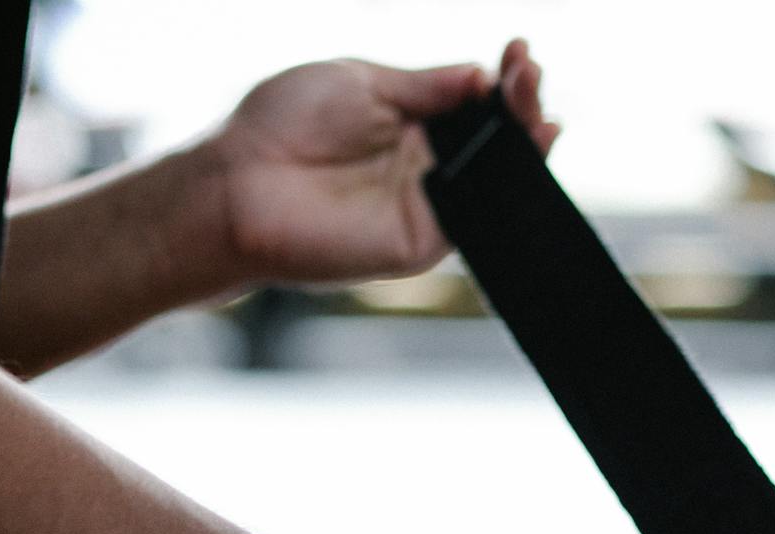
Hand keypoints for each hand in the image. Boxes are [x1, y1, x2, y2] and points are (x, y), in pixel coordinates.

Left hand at [203, 39, 557, 286]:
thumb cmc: (281, 124)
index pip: (473, 103)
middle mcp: (422, 166)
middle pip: (493, 139)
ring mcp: (426, 205)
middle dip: (521, 104)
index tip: (518, 52)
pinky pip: (479, 212)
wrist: (237, 182)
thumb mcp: (362, 81)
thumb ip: (426, 86)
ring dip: (527, 140)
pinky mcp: (422, 240)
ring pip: (495, 176)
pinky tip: (527, 148)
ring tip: (536, 102)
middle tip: (530, 72)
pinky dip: (509, 184)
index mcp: (407, 123)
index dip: (501, 80)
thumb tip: (482, 76)